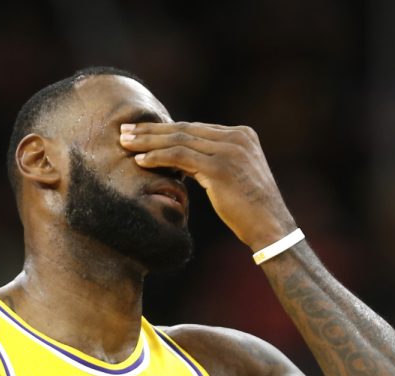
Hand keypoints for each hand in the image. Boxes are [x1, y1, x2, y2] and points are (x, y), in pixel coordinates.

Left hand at [119, 121, 296, 248]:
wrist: (270, 227)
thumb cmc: (250, 210)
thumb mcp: (233, 177)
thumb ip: (213, 161)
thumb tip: (183, 160)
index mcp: (242, 134)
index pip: (195, 128)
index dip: (166, 130)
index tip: (141, 132)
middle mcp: (237, 137)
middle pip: (184, 130)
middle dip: (151, 131)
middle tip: (124, 131)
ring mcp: (229, 150)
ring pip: (179, 141)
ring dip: (148, 141)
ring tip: (124, 143)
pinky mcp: (219, 167)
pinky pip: (180, 158)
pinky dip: (157, 157)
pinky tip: (140, 160)